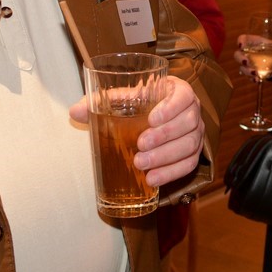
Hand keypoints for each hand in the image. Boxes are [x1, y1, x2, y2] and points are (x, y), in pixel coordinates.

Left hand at [70, 76, 204, 186]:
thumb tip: (75, 111)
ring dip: (166, 158)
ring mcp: (196, 134)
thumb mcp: (127, 97)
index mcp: (178, 91)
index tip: (151, 118)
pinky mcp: (193, 153)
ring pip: (189, 146)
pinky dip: (171, 173)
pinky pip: (188, 165)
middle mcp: (192, 111)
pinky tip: (152, 180)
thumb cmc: (143, 103)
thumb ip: (103, 101)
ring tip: (141, 165)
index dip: (171, 108)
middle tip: (140, 146)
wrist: (159, 115)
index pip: (183, 97)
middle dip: (164, 137)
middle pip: (188, 124)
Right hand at [233, 33, 271, 80]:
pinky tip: (257, 80)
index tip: (241, 45)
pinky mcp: (251, 73)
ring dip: (247, 71)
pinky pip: (249, 76)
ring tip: (255, 73)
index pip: (242, 39)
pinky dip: (252, 78)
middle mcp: (247, 53)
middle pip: (237, 55)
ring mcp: (248, 64)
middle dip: (240, 58)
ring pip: (242, 67)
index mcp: (252, 42)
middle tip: (246, 62)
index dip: (240, 42)